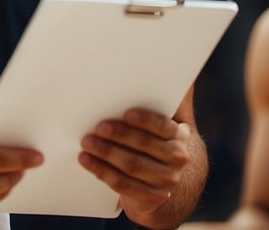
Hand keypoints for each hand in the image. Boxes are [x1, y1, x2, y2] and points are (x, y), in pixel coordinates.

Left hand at [79, 107, 192, 222]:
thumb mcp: (167, 123)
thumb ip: (170, 100)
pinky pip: (123, 185)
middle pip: (145, 147)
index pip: (164, 127)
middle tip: (97, 127)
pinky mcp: (151, 197)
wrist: (164, 182)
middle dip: (119, 136)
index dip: (145, 120)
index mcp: (181, 136)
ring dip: (106, 153)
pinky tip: (86, 161)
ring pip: (132, 166)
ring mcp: (166, 181)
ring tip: (86, 142)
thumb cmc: (158, 142)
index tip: (126, 113)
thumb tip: (174, 71)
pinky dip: (102, 172)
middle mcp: (178, 159)